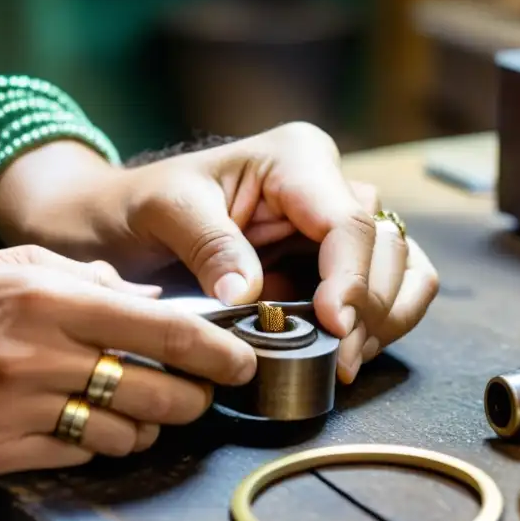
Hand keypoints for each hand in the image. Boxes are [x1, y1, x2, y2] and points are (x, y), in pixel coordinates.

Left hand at [0, 123, 438, 382]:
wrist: (117, 227)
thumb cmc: (137, 207)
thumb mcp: (163, 210)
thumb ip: (209, 242)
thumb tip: (250, 294)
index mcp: (295, 159)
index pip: (347, 219)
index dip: (351, 277)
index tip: (335, 325)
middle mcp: (328, 186)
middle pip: (385, 248)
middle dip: (367, 308)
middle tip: (335, 360)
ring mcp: (337, 227)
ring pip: (402, 271)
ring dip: (381, 321)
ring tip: (340, 361)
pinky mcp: (335, 266)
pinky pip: (388, 294)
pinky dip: (378, 326)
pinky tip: (344, 351)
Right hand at [0, 245, 255, 474]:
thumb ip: (71, 275)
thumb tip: (133, 295)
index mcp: (42, 299)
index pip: (159, 330)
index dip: (214, 350)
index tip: (241, 360)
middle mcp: (36, 357)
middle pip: (155, 389)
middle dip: (194, 396)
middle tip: (200, 393)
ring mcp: (13, 411)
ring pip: (122, 431)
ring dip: (148, 426)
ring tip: (146, 412)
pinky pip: (74, 457)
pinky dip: (98, 446)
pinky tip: (93, 429)